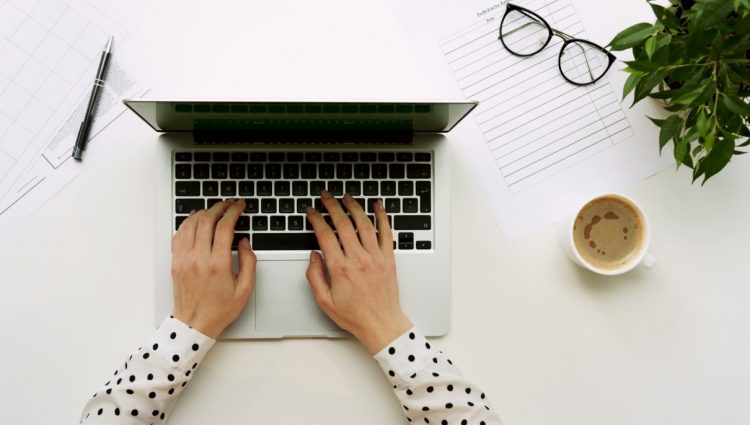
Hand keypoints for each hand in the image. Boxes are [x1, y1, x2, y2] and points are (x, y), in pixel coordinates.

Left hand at [170, 199, 255, 338]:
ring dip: (204, 212)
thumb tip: (244, 242)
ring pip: (191, 224)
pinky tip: (195, 218)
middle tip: (229, 204)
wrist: (194, 324)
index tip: (239, 206)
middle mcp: (198, 259)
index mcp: (217, 265)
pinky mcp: (176, 262)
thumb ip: (249, 262)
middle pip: (206, 220)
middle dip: (219, 207)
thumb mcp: (245, 290)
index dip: (233, 212)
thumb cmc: (219, 310)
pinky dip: (187, 222)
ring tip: (214, 209)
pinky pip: (179, 234)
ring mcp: (184, 259)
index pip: (224, 227)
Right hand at [306, 191, 411, 353]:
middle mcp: (358, 260)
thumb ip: (315, 276)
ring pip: (364, 224)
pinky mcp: (388, 259)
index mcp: (340, 269)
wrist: (381, 324)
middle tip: (325, 196)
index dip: (316, 220)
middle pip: (343, 224)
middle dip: (332, 206)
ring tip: (346, 197)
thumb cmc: (354, 316)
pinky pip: (386, 233)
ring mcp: (375, 257)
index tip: (311, 212)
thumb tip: (313, 256)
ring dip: (354, 207)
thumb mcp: (324, 301)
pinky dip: (382, 217)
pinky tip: (378, 206)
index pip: (325, 235)